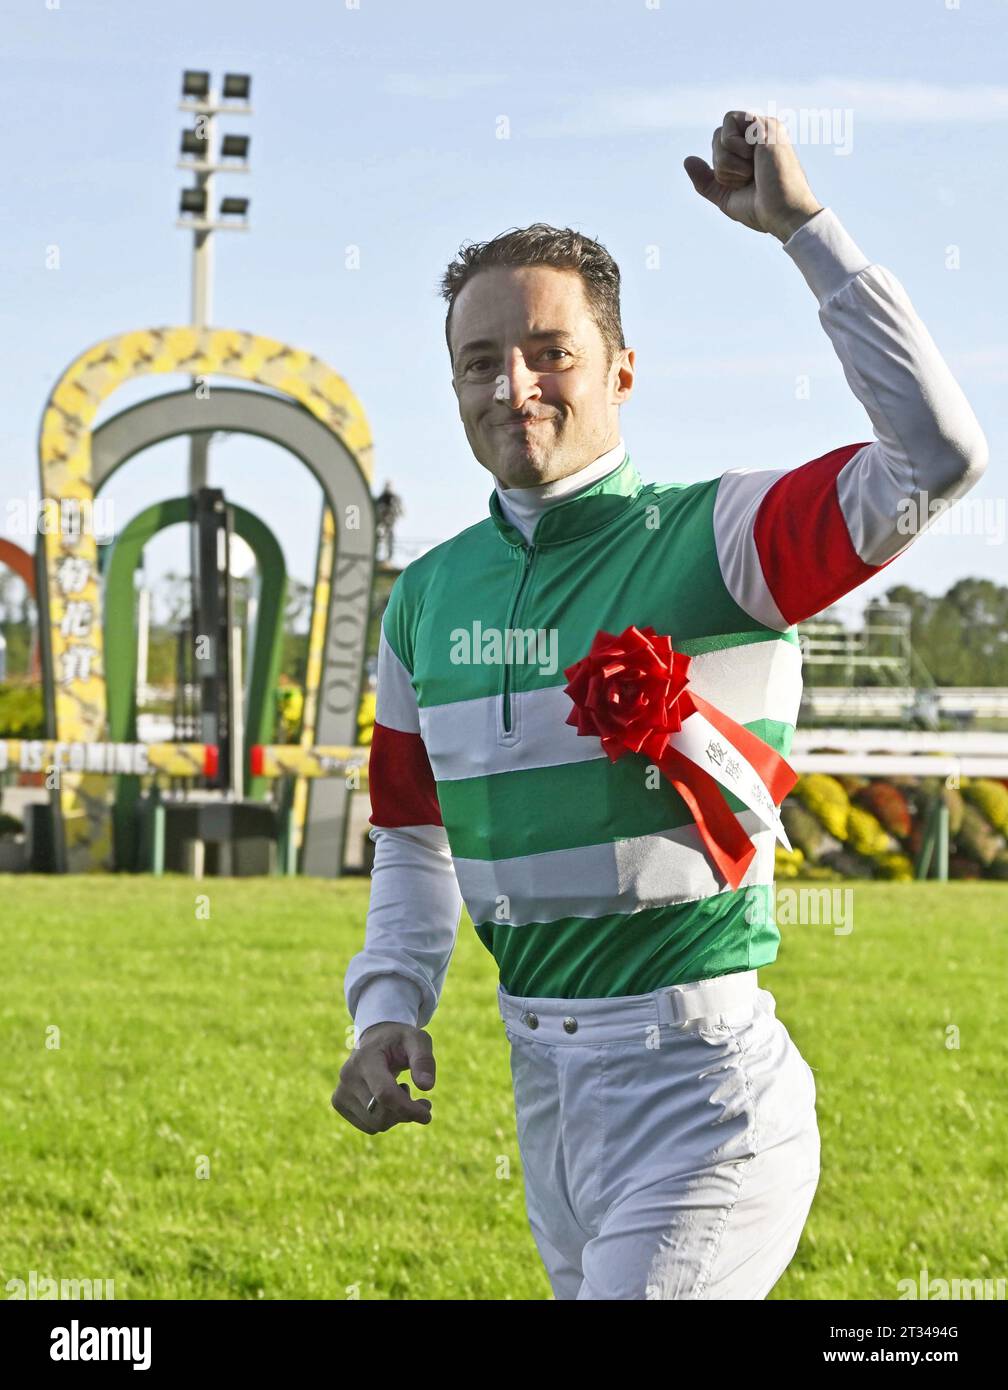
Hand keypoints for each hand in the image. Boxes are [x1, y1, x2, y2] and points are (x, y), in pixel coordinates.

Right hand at [331, 1021, 435, 1133]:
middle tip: (421, 1101)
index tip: (427, 1115)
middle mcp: (348, 1075)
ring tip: (401, 1091)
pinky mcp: (339, 1103)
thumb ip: (423, 1060)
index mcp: (366, 1058)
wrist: (375, 1039)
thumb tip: (426, 1086)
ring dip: (397, 1116)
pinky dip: (385, 1120)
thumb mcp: (417, 1040)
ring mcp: (340, 1090)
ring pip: (376, 1124)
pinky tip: (388, 1100)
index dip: (407, 1108)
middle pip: (381, 1114)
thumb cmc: (399, 1040)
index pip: (384, 1094)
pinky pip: (369, 1127)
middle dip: (406, 1112)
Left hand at [684, 110, 822, 242]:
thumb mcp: (725, 196)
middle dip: (723, 166)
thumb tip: (688, 160)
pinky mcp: (765, 124)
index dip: (721, 168)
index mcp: (751, 150)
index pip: (719, 145)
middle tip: (747, 178)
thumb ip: (706, 180)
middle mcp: (757, 135)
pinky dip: (734, 151)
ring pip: (721, 134)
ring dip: (728, 161)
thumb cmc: (760, 208)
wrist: (781, 213)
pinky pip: (729, 124)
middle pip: (717, 138)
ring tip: (753, 170)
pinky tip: (755, 161)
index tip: (742, 183)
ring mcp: (763, 128)